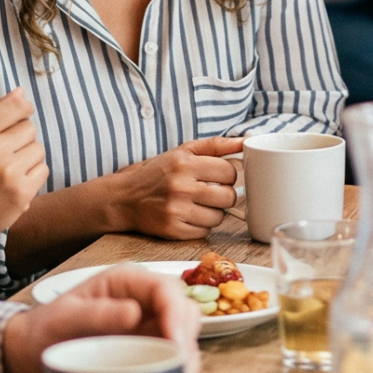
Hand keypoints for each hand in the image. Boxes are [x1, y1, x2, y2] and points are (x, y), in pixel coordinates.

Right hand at [0, 89, 46, 248]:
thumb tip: (20, 92)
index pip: (16, 106)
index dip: (23, 108)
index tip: (21, 116)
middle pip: (29, 128)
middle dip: (21, 139)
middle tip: (5, 155)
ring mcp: (8, 172)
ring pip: (38, 149)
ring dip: (28, 158)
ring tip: (9, 171)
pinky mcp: (21, 192)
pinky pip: (42, 170)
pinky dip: (33, 176)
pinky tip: (15, 183)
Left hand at [4, 265, 203, 372]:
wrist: (28, 355)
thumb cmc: (44, 330)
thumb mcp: (65, 318)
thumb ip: (97, 314)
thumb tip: (134, 313)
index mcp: (125, 282)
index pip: (165, 289)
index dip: (176, 314)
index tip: (175, 343)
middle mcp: (143, 300)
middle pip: (183, 311)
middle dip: (186, 337)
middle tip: (180, 367)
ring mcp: (147, 326)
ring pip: (183, 335)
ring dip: (185, 355)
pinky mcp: (146, 350)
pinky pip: (172, 357)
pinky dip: (177, 369)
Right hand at [112, 136, 244, 238]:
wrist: (125, 198)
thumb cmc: (158, 173)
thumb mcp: (184, 151)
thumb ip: (216, 145)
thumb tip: (247, 141)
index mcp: (185, 163)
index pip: (230, 171)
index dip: (228, 175)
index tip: (218, 176)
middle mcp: (181, 186)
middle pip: (228, 196)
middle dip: (223, 195)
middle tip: (210, 191)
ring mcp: (176, 210)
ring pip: (219, 217)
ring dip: (213, 212)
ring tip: (198, 204)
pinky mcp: (173, 230)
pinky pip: (205, 232)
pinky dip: (201, 225)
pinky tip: (188, 215)